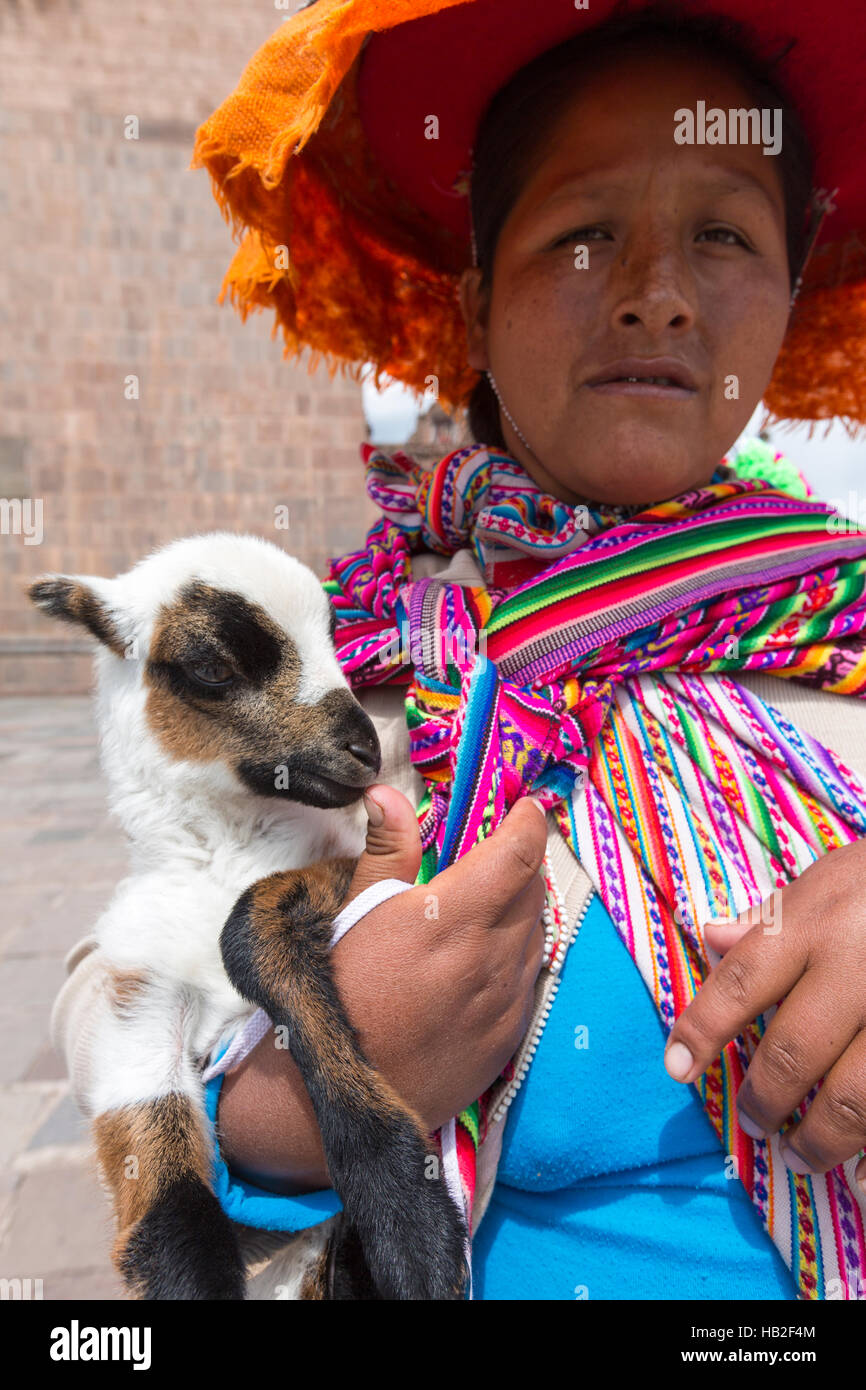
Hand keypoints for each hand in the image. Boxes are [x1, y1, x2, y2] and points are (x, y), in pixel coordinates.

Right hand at [218, 785, 547, 1192]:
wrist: (342, 1093)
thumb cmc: (339, 993)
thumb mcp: (354, 912)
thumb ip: (385, 850)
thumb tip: (386, 794)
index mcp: (453, 918)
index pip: (518, 854)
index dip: (529, 823)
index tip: (527, 806)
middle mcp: (491, 956)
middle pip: (533, 891)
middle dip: (524, 862)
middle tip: (503, 849)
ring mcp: (505, 1000)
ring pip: (537, 935)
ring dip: (524, 908)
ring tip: (494, 900)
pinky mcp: (509, 1036)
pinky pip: (532, 979)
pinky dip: (522, 954)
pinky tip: (492, 953)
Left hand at [663, 840, 865, 1189]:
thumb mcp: (831, 878)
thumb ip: (772, 916)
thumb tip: (710, 938)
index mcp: (815, 923)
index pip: (740, 982)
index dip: (702, 1030)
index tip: (677, 1069)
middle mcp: (855, 967)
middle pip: (794, 1052)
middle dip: (764, 1100)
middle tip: (753, 1123)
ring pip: (853, 1097)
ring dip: (819, 1140)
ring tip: (799, 1155)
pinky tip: (863, 1176)